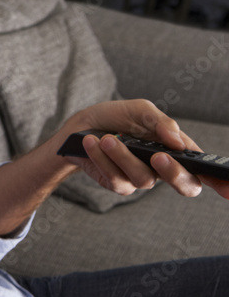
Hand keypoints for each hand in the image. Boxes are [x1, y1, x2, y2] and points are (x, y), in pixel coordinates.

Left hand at [61, 99, 227, 199]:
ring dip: (123, 156)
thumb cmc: (117, 117)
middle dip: (174, 172)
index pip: (207, 169)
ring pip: (143, 179)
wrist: (82, 126)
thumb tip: (178, 142)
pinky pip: (116, 179)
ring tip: (107, 138)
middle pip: (186, 185)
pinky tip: (92, 143)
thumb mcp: (141, 111)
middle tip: (158, 156)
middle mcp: (165, 168)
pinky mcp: (118, 184)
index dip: (222, 181)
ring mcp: (142, 179)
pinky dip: (103, 158)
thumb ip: (162, 123)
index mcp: (178, 150)